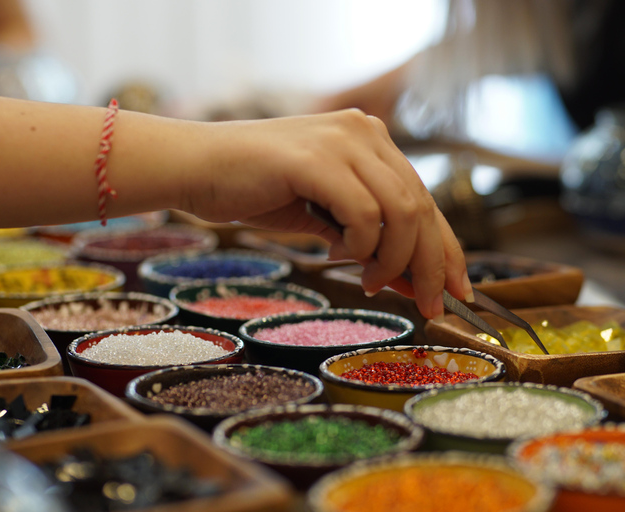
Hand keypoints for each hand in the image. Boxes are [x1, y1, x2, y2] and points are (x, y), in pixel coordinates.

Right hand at [179, 109, 471, 318]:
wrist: (195, 167)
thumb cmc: (252, 190)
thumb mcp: (321, 216)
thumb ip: (364, 238)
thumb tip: (409, 279)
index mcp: (369, 139)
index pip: (424, 198)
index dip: (447, 248)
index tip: (457, 291)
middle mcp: (364, 131)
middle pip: (422, 206)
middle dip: (433, 264)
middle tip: (430, 305)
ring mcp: (341, 140)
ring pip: (402, 212)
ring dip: (394, 260)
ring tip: (371, 282)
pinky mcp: (316, 158)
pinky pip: (364, 212)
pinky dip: (361, 244)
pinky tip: (340, 254)